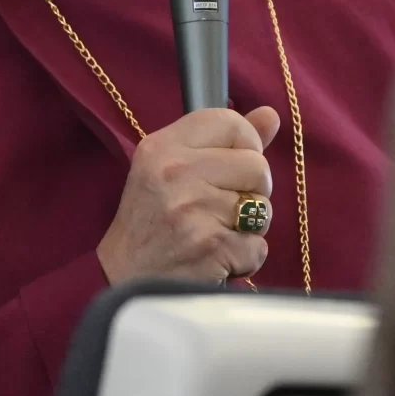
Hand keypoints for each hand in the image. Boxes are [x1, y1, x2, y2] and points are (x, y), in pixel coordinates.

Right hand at [96, 105, 282, 284]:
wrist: (123, 281)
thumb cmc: (151, 223)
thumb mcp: (171, 169)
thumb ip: (224, 141)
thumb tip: (271, 115)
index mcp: (163, 146)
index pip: (232, 123)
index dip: (244, 146)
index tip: (230, 168)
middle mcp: (176, 172)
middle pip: (257, 166)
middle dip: (250, 191)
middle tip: (219, 208)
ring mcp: (194, 210)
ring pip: (262, 209)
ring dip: (247, 228)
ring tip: (214, 232)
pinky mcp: (211, 247)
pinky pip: (258, 247)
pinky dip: (243, 258)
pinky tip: (215, 258)